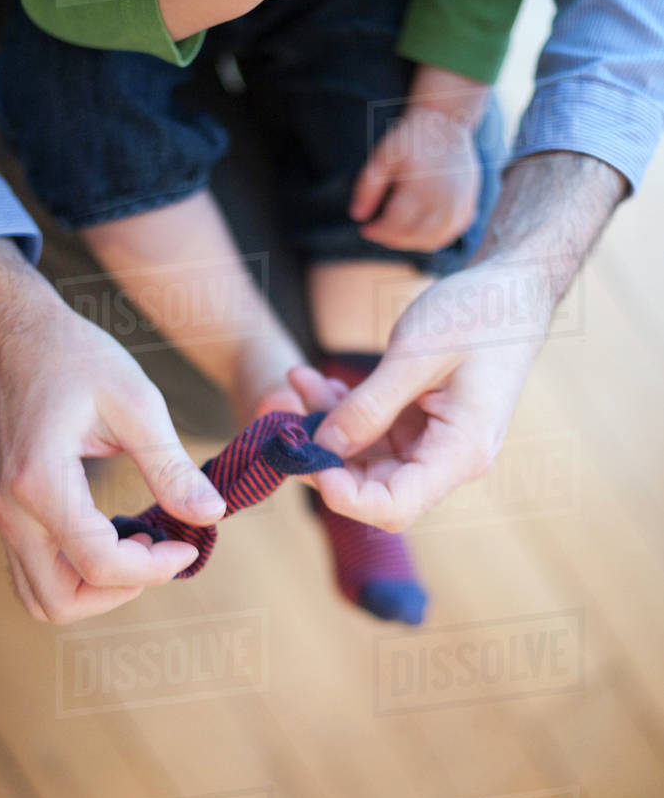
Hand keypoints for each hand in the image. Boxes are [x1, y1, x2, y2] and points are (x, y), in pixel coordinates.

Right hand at [0, 238, 226, 623]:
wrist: (22, 339)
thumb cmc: (78, 359)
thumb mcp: (137, 402)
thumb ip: (171, 466)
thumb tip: (210, 515)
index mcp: (41, 482)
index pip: (98, 563)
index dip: (153, 569)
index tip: (189, 544)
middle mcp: (13, 510)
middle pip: (59, 602)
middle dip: (121, 591)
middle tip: (161, 552)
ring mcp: (6, 517)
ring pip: (42, 599)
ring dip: (96, 592)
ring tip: (140, 551)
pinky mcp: (12, 516)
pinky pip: (37, 575)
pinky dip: (78, 577)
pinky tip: (117, 540)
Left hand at [287, 259, 553, 529]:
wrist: (513, 290)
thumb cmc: (478, 314)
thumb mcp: (415, 354)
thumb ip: (369, 406)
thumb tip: (323, 448)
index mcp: (460, 451)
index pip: (396, 508)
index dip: (345, 497)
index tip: (307, 461)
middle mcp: (448, 459)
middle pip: (374, 488)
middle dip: (325, 459)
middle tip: (284, 421)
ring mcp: (433, 444)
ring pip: (366, 458)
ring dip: (326, 427)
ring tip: (298, 382)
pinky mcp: (420, 425)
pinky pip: (372, 432)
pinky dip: (341, 410)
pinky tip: (312, 380)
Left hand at [350, 103, 481, 251]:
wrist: (446, 123)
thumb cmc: (412, 139)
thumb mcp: (383, 157)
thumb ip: (368, 186)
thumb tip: (358, 216)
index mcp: (421, 191)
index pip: (395, 227)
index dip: (376, 232)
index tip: (365, 228)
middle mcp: (444, 203)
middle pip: (414, 237)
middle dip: (391, 239)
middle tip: (378, 231)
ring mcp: (459, 206)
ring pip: (433, 241)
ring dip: (411, 243)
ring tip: (396, 233)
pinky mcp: (468, 206)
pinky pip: (450, 234)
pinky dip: (433, 239)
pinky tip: (419, 232)